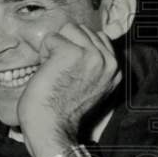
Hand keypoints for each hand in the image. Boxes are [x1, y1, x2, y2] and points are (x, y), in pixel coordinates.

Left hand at [17, 22, 121, 156]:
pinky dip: (43, 53)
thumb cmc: (59, 108)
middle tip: (59, 72)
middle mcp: (109, 61)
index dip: (75, 47)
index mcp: (115, 69)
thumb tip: (81, 38)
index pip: (96, 36)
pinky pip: (51, 38)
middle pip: (81, 29)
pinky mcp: (72, 53)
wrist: (50, 127)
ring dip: (53, 48)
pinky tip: (47, 72)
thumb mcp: (88, 84)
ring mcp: (93, 56)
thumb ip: (92, 63)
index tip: (69, 71)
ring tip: (53, 70)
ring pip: (67, 29)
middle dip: (64, 45)